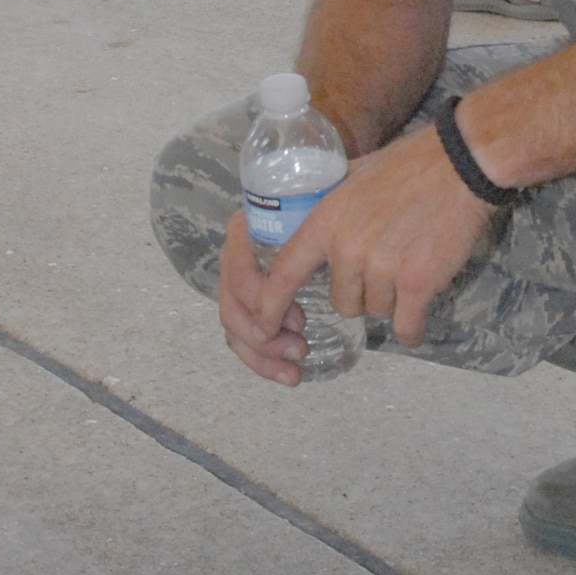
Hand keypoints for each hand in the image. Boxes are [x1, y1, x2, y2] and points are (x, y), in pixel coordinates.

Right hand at [217, 212, 311, 384]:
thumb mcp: (326, 202)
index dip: (265, 303)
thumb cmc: (328, 201)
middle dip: (263, 338)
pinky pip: (241, 335)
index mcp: (244, 230)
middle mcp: (234, 256)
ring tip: (296, 370)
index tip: (300, 321)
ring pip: (233, 327)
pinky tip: (289, 373)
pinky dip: (261, 360)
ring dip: (261, 355)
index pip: (240, 274)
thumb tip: (343, 245)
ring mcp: (237, 281)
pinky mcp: (248, 302)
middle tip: (301, 349)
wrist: (319, 203)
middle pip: (232, 306)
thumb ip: (327, 215)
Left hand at [257, 126, 495, 355]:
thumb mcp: (352, 175)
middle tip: (382, 268)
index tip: (264, 325)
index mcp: (325, 221)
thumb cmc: (407, 164)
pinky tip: (416, 325)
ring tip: (408, 270)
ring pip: (374, 311)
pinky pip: (405, 325)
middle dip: (358, 293)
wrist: (458, 166)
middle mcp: (347, 248)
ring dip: (389, 301)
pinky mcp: (417, 283)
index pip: (283, 274)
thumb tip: (308, 216)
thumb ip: (329, 204)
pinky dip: (411, 330)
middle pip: (340, 300)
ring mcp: (382, 268)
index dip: (270, 306)